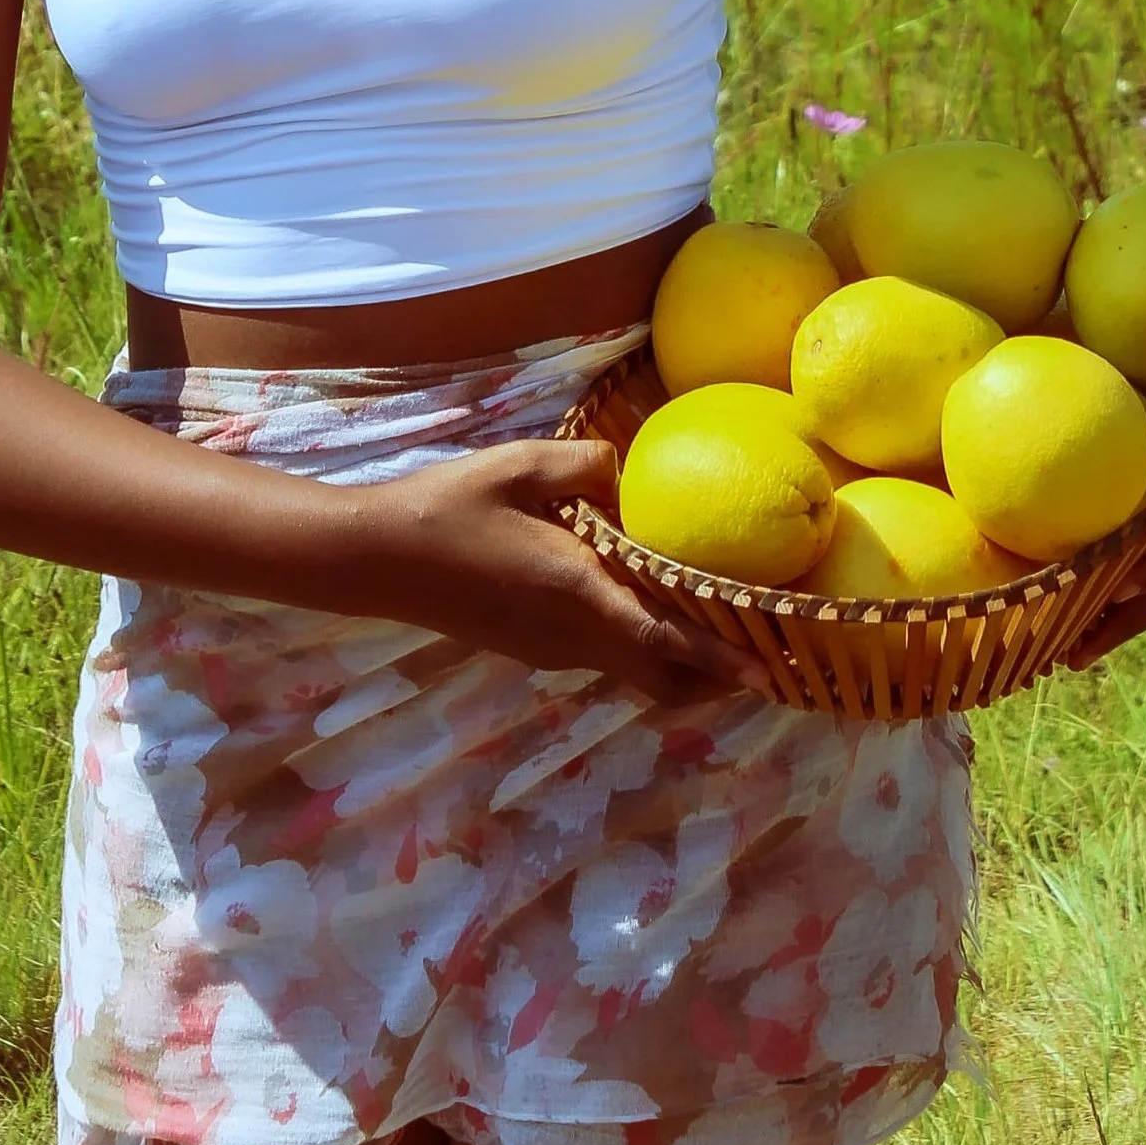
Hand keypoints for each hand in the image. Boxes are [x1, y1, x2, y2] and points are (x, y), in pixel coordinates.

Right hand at [329, 437, 772, 702]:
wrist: (377, 558)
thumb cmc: (450, 508)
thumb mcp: (521, 467)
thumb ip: (586, 466)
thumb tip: (629, 473)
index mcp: (578, 593)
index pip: (666, 639)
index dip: (721, 658)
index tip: (768, 670)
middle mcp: (573, 636)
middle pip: (661, 678)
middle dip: (714, 676)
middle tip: (758, 648)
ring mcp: (552, 650)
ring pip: (633, 671)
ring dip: (678, 662)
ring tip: (715, 626)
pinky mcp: (533, 649)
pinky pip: (606, 656)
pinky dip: (641, 646)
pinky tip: (642, 603)